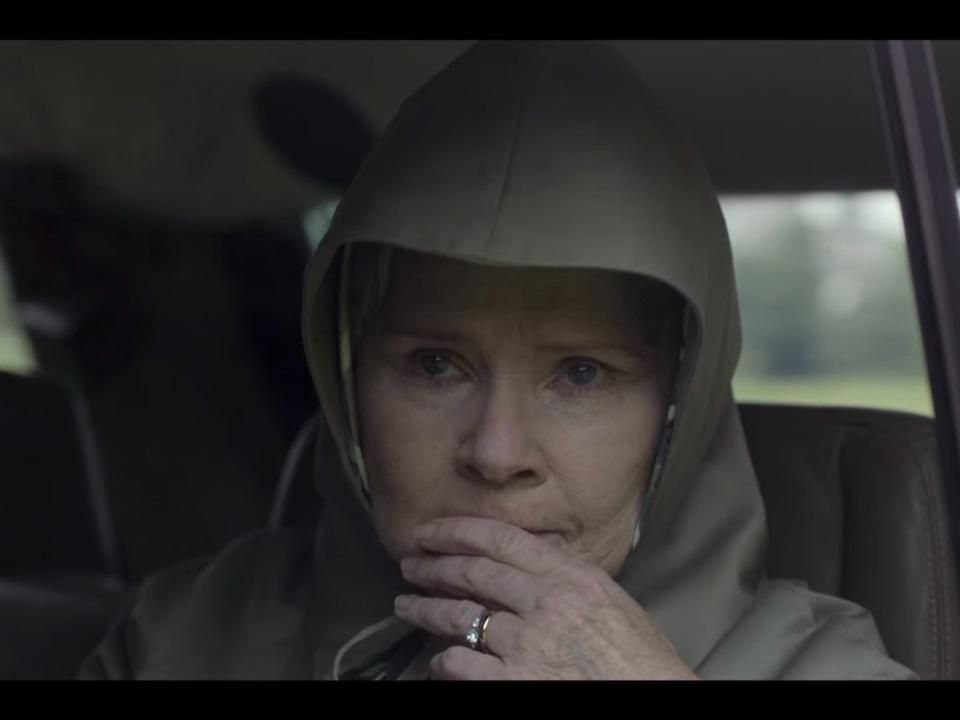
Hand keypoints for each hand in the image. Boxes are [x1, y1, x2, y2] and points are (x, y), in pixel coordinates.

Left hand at [393, 516, 697, 679]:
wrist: (655, 699)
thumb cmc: (640, 660)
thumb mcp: (613, 600)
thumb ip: (571, 573)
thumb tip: (536, 551)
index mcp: (571, 577)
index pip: (502, 539)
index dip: (458, 531)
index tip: (432, 531)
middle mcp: (545, 604)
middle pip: (473, 573)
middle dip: (433, 566)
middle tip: (409, 564)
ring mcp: (527, 646)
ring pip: (460, 617)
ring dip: (425, 610)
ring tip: (406, 606)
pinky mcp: (515, 684)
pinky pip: (462, 665)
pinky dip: (444, 661)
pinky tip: (437, 659)